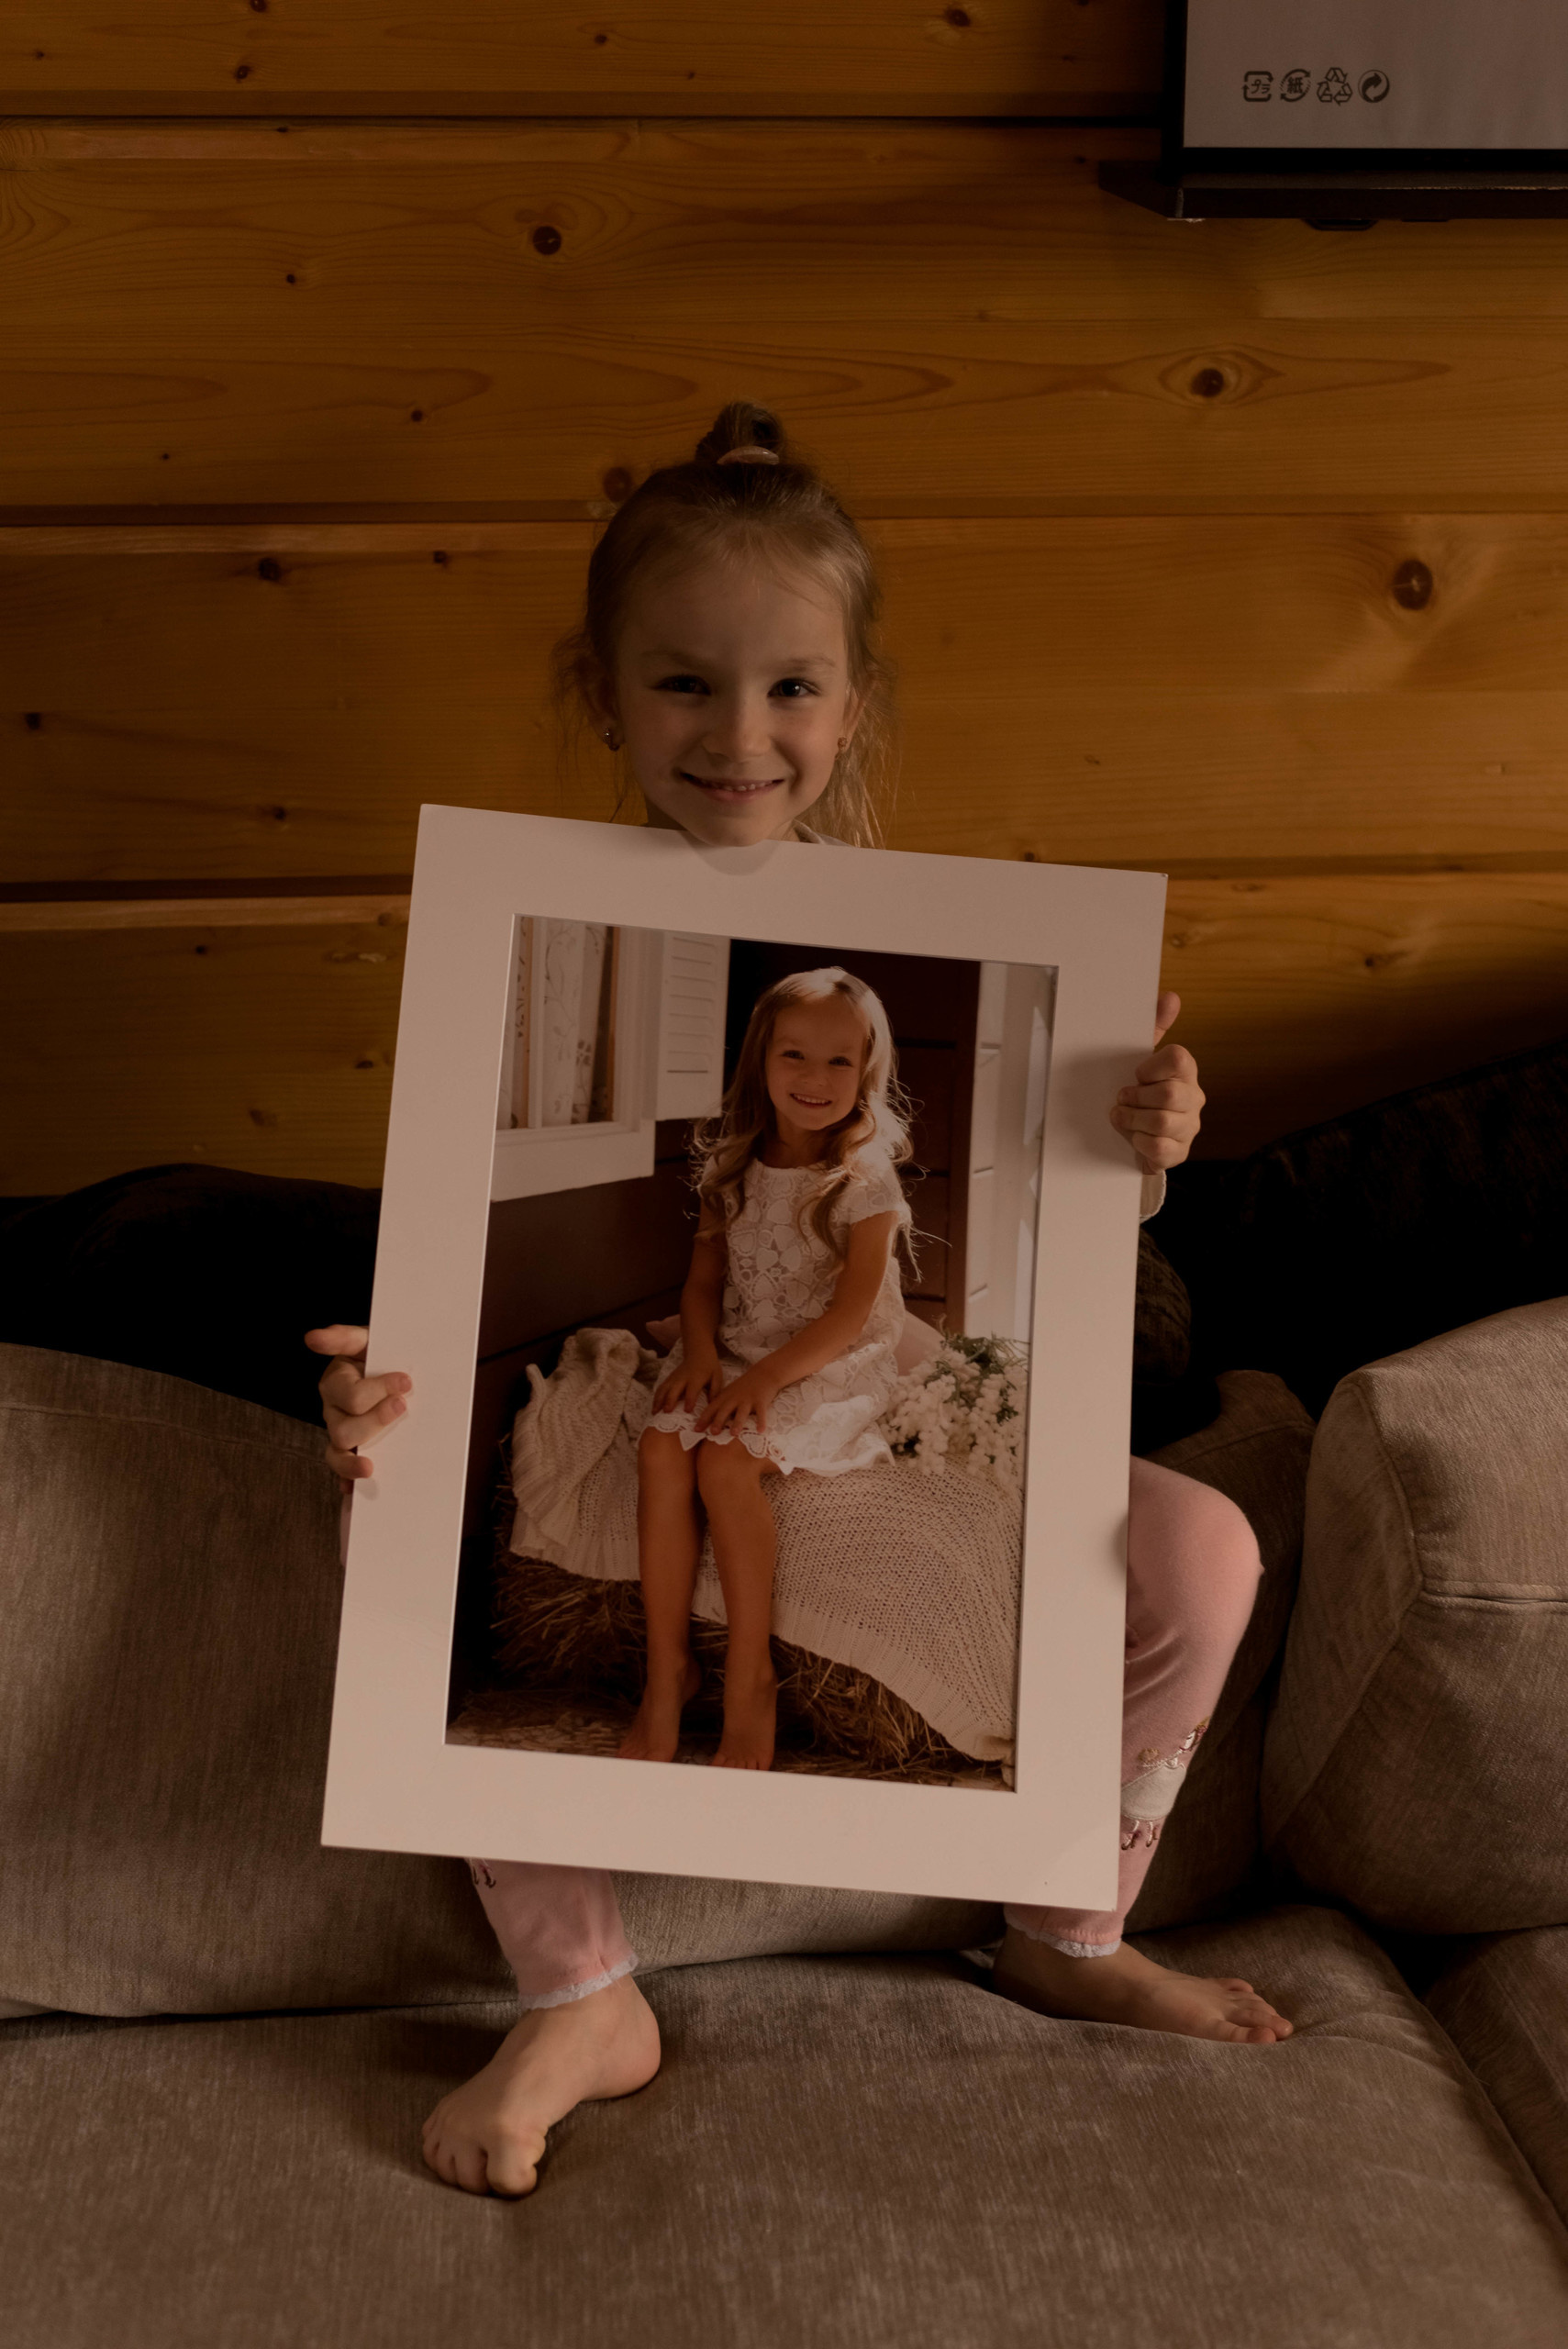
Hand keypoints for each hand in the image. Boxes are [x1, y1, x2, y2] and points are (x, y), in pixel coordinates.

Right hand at [304, 1324, 410, 1495]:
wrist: (390, 1367)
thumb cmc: (378, 1354)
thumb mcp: (365, 1339)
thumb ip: (343, 1337)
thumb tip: (313, 1338)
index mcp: (335, 1383)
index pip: (351, 1395)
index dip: (378, 1390)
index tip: (405, 1382)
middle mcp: (333, 1410)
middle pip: (344, 1428)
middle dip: (375, 1420)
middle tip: (402, 1407)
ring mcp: (340, 1432)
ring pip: (339, 1452)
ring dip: (354, 1460)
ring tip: (372, 1466)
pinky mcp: (348, 1449)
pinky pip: (342, 1470)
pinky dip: (346, 1480)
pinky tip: (352, 1490)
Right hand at [653, 1352, 720, 1415]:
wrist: (698, 1352)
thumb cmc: (709, 1367)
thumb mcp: (717, 1377)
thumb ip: (715, 1391)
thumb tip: (712, 1405)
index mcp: (696, 1378)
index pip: (692, 1390)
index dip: (689, 1400)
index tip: (687, 1410)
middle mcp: (683, 1378)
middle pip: (674, 1389)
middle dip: (669, 1400)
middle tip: (666, 1412)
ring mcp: (674, 1378)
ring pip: (664, 1389)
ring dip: (658, 1400)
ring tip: (654, 1413)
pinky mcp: (669, 1378)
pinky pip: (660, 1388)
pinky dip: (656, 1397)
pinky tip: (654, 1407)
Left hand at [695, 1365, 777, 1438]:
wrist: (764, 1373)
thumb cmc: (745, 1386)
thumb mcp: (729, 1392)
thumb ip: (721, 1404)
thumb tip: (709, 1420)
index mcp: (725, 1396)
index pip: (712, 1408)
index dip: (704, 1419)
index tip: (696, 1430)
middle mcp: (735, 1398)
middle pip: (725, 1410)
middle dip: (718, 1421)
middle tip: (713, 1433)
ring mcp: (748, 1399)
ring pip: (742, 1412)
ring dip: (737, 1423)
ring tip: (733, 1433)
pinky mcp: (761, 1401)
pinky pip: (761, 1413)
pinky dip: (761, 1421)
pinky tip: (760, 1431)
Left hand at [1109, 991, 1205, 1173]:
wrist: (1134, 1132)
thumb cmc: (1139, 1090)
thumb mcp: (1140, 1057)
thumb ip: (1154, 1026)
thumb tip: (1170, 996)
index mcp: (1185, 1070)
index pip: (1178, 1058)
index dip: (1150, 1068)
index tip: (1136, 1073)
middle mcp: (1194, 1097)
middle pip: (1168, 1095)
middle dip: (1136, 1098)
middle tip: (1122, 1099)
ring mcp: (1189, 1126)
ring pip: (1163, 1123)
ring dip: (1133, 1121)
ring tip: (1122, 1118)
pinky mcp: (1180, 1153)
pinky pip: (1160, 1149)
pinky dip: (1140, 1144)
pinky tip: (1134, 1139)